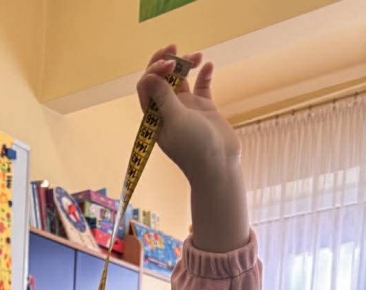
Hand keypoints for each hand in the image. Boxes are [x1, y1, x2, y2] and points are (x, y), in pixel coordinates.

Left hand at [136, 47, 240, 181]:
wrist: (218, 165)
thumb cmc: (194, 148)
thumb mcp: (175, 121)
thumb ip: (162, 98)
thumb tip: (147, 76)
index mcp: (155, 117)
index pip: (147, 86)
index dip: (154, 70)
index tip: (169, 64)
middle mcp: (167, 111)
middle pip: (161, 79)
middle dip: (166, 62)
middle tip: (174, 47)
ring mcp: (186, 108)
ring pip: (181, 79)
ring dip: (186, 65)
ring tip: (198, 56)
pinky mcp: (204, 108)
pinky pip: (201, 86)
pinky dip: (203, 75)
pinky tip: (208, 66)